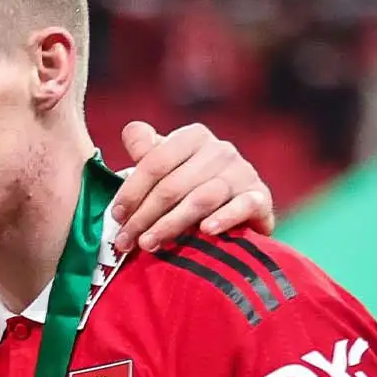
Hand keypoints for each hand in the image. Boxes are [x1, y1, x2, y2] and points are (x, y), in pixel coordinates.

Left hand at [110, 121, 274, 251]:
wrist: (236, 210)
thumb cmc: (189, 187)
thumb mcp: (165, 166)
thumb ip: (146, 150)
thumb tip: (131, 132)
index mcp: (193, 137)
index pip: (155, 162)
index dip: (132, 191)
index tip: (116, 217)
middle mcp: (220, 150)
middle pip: (173, 185)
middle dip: (144, 216)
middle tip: (126, 241)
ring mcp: (243, 172)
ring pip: (201, 199)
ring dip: (171, 224)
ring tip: (150, 244)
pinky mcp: (260, 197)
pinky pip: (242, 206)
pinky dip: (224, 218)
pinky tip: (206, 231)